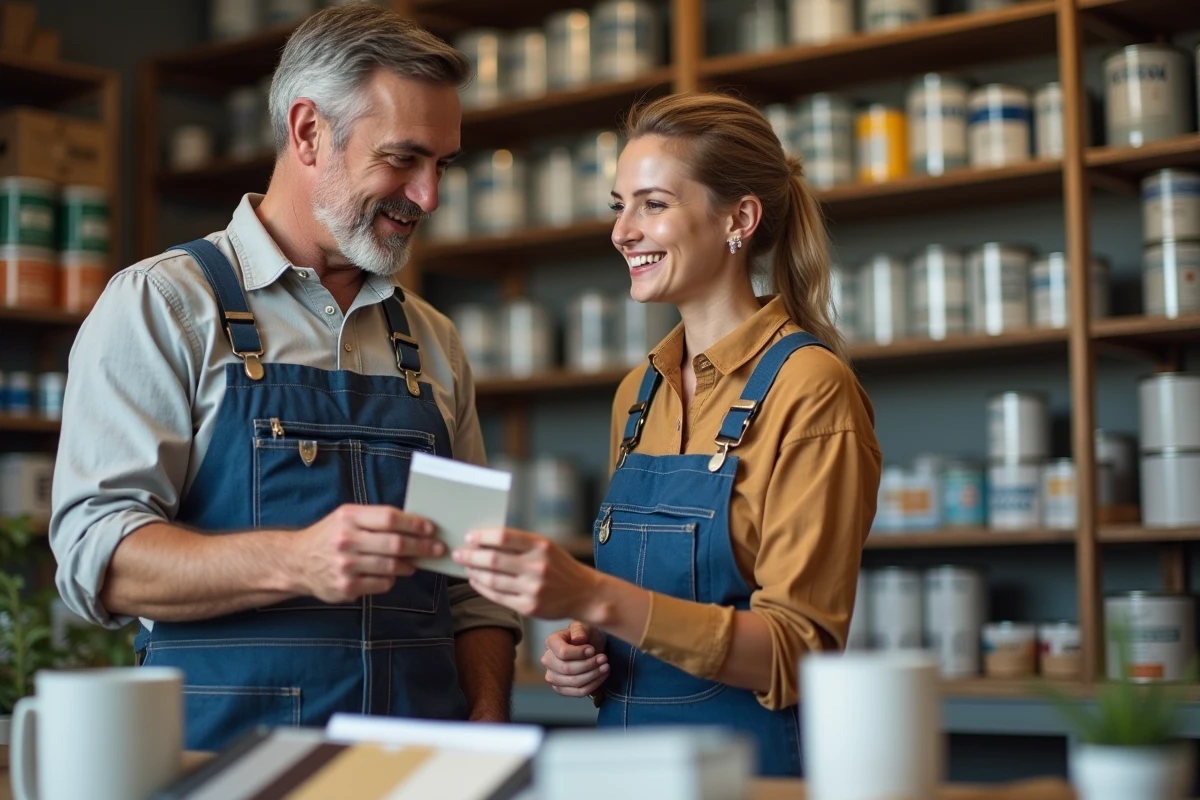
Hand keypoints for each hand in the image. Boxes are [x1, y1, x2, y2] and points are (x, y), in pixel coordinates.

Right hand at [291, 504, 442, 602]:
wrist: (296, 562)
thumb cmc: (329, 536)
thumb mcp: (346, 517)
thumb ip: (375, 519)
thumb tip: (415, 525)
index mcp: (348, 517)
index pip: (390, 518)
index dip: (415, 524)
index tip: (431, 529)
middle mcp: (346, 540)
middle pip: (396, 544)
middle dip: (422, 547)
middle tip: (437, 549)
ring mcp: (345, 566)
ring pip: (392, 566)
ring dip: (408, 565)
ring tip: (414, 562)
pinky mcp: (346, 587)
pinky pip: (382, 584)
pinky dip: (391, 579)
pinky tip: (389, 575)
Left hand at [451, 528, 600, 619]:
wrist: (584, 593)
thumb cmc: (559, 566)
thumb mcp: (545, 546)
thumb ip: (519, 543)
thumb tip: (482, 541)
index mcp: (541, 545)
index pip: (503, 538)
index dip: (482, 537)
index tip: (468, 537)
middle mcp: (537, 566)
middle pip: (493, 560)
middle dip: (470, 556)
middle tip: (457, 554)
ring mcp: (533, 589)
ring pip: (491, 580)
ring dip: (473, 573)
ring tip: (466, 568)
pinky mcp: (529, 607)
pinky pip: (497, 597)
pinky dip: (482, 587)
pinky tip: (476, 581)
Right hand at [541, 621, 608, 697]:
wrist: (591, 648)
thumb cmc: (586, 635)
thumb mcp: (584, 626)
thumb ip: (580, 630)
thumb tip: (578, 640)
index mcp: (551, 642)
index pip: (562, 653)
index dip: (579, 653)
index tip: (593, 650)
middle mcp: (547, 660)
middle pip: (567, 669)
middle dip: (589, 665)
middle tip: (604, 659)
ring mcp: (553, 676)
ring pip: (573, 682)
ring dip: (593, 676)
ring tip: (605, 667)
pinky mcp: (561, 689)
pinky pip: (578, 692)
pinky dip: (593, 685)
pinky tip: (602, 676)